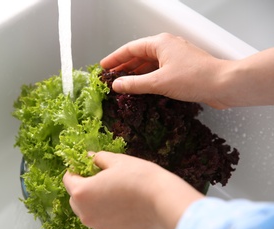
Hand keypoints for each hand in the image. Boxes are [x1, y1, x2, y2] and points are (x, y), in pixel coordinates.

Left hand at [63, 151, 202, 228]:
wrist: (165, 201)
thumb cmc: (140, 178)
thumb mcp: (117, 160)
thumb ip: (98, 158)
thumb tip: (90, 158)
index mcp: (82, 193)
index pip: (67, 180)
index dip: (76, 171)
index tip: (85, 168)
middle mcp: (86, 215)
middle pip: (77, 200)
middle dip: (85, 190)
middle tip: (102, 181)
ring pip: (92, 215)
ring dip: (98, 206)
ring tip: (118, 196)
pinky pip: (107, 227)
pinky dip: (112, 219)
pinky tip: (127, 210)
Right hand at [101, 33, 273, 108]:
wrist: (223, 84)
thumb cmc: (195, 78)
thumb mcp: (158, 82)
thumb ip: (134, 84)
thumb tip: (117, 85)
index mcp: (160, 43)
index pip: (130, 49)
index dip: (115, 58)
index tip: (103, 67)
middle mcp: (167, 47)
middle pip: (139, 55)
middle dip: (124, 66)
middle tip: (110, 77)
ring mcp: (175, 58)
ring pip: (149, 64)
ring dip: (135, 74)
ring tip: (122, 84)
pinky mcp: (181, 69)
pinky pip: (158, 71)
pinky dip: (148, 78)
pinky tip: (142, 88)